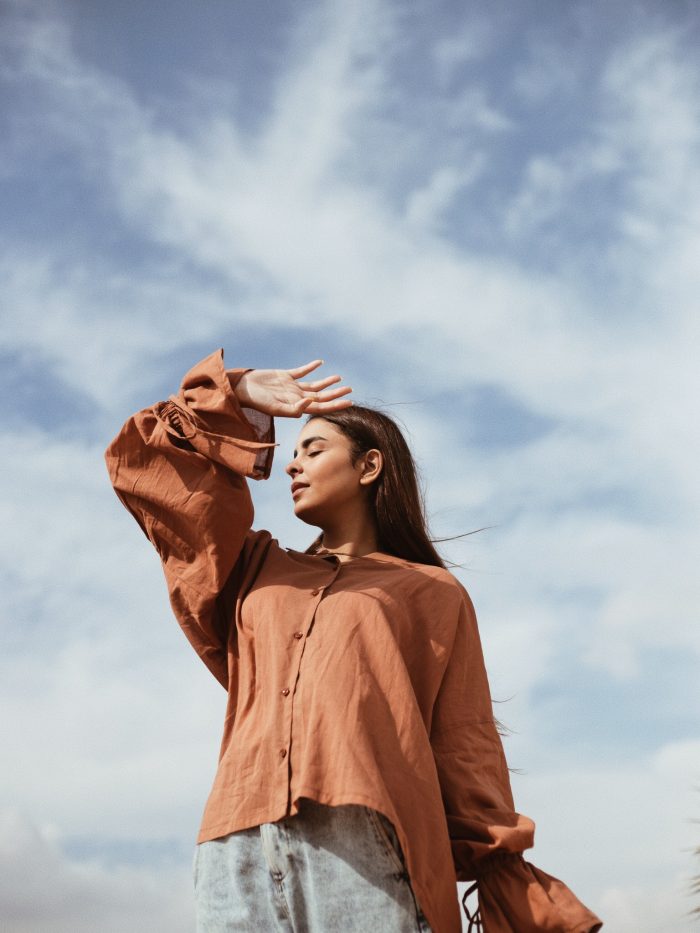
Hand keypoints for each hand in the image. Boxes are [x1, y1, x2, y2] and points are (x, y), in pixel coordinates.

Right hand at [233, 361, 352, 417]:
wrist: (242, 388)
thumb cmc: (257, 401)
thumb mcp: (275, 407)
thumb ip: (293, 408)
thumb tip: (311, 403)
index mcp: (296, 406)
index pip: (321, 407)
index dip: (335, 405)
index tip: (349, 402)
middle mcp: (296, 397)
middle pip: (321, 396)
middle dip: (335, 394)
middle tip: (350, 390)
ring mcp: (291, 386)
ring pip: (313, 384)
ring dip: (326, 382)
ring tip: (339, 378)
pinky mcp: (284, 375)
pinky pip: (301, 371)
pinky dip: (311, 367)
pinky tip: (320, 362)